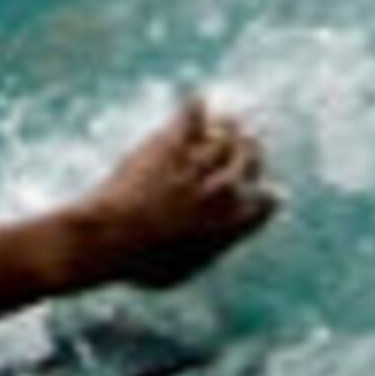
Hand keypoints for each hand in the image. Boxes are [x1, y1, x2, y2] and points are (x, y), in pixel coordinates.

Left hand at [72, 96, 277, 288]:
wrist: (108, 240)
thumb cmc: (134, 266)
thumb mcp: (173, 276)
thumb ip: (199, 258)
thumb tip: (208, 253)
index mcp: (230, 225)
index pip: (264, 203)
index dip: (266, 196)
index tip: (266, 191)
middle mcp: (222, 190)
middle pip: (250, 161)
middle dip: (252, 151)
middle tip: (251, 142)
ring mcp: (198, 164)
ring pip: (226, 136)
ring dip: (230, 126)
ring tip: (227, 120)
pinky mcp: (173, 144)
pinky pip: (193, 117)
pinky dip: (197, 106)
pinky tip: (197, 99)